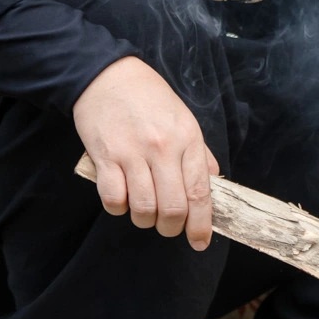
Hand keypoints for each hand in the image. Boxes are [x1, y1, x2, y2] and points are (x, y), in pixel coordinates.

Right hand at [72, 57, 220, 249]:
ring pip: (142, 208)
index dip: (201, 224)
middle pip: (172, 207)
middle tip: (167, 227)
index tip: (200, 242)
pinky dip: (118, 208)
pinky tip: (122, 199)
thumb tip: (213, 185)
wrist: (108, 76)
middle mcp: (163, 149)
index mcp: (188, 139)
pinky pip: (113, 199)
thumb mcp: (184, 120)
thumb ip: (199, 154)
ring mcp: (132, 153)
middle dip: (171, 227)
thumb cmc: (150, 98)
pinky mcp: (104, 157)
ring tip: (144, 212)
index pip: (200, 192)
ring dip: (144, 220)